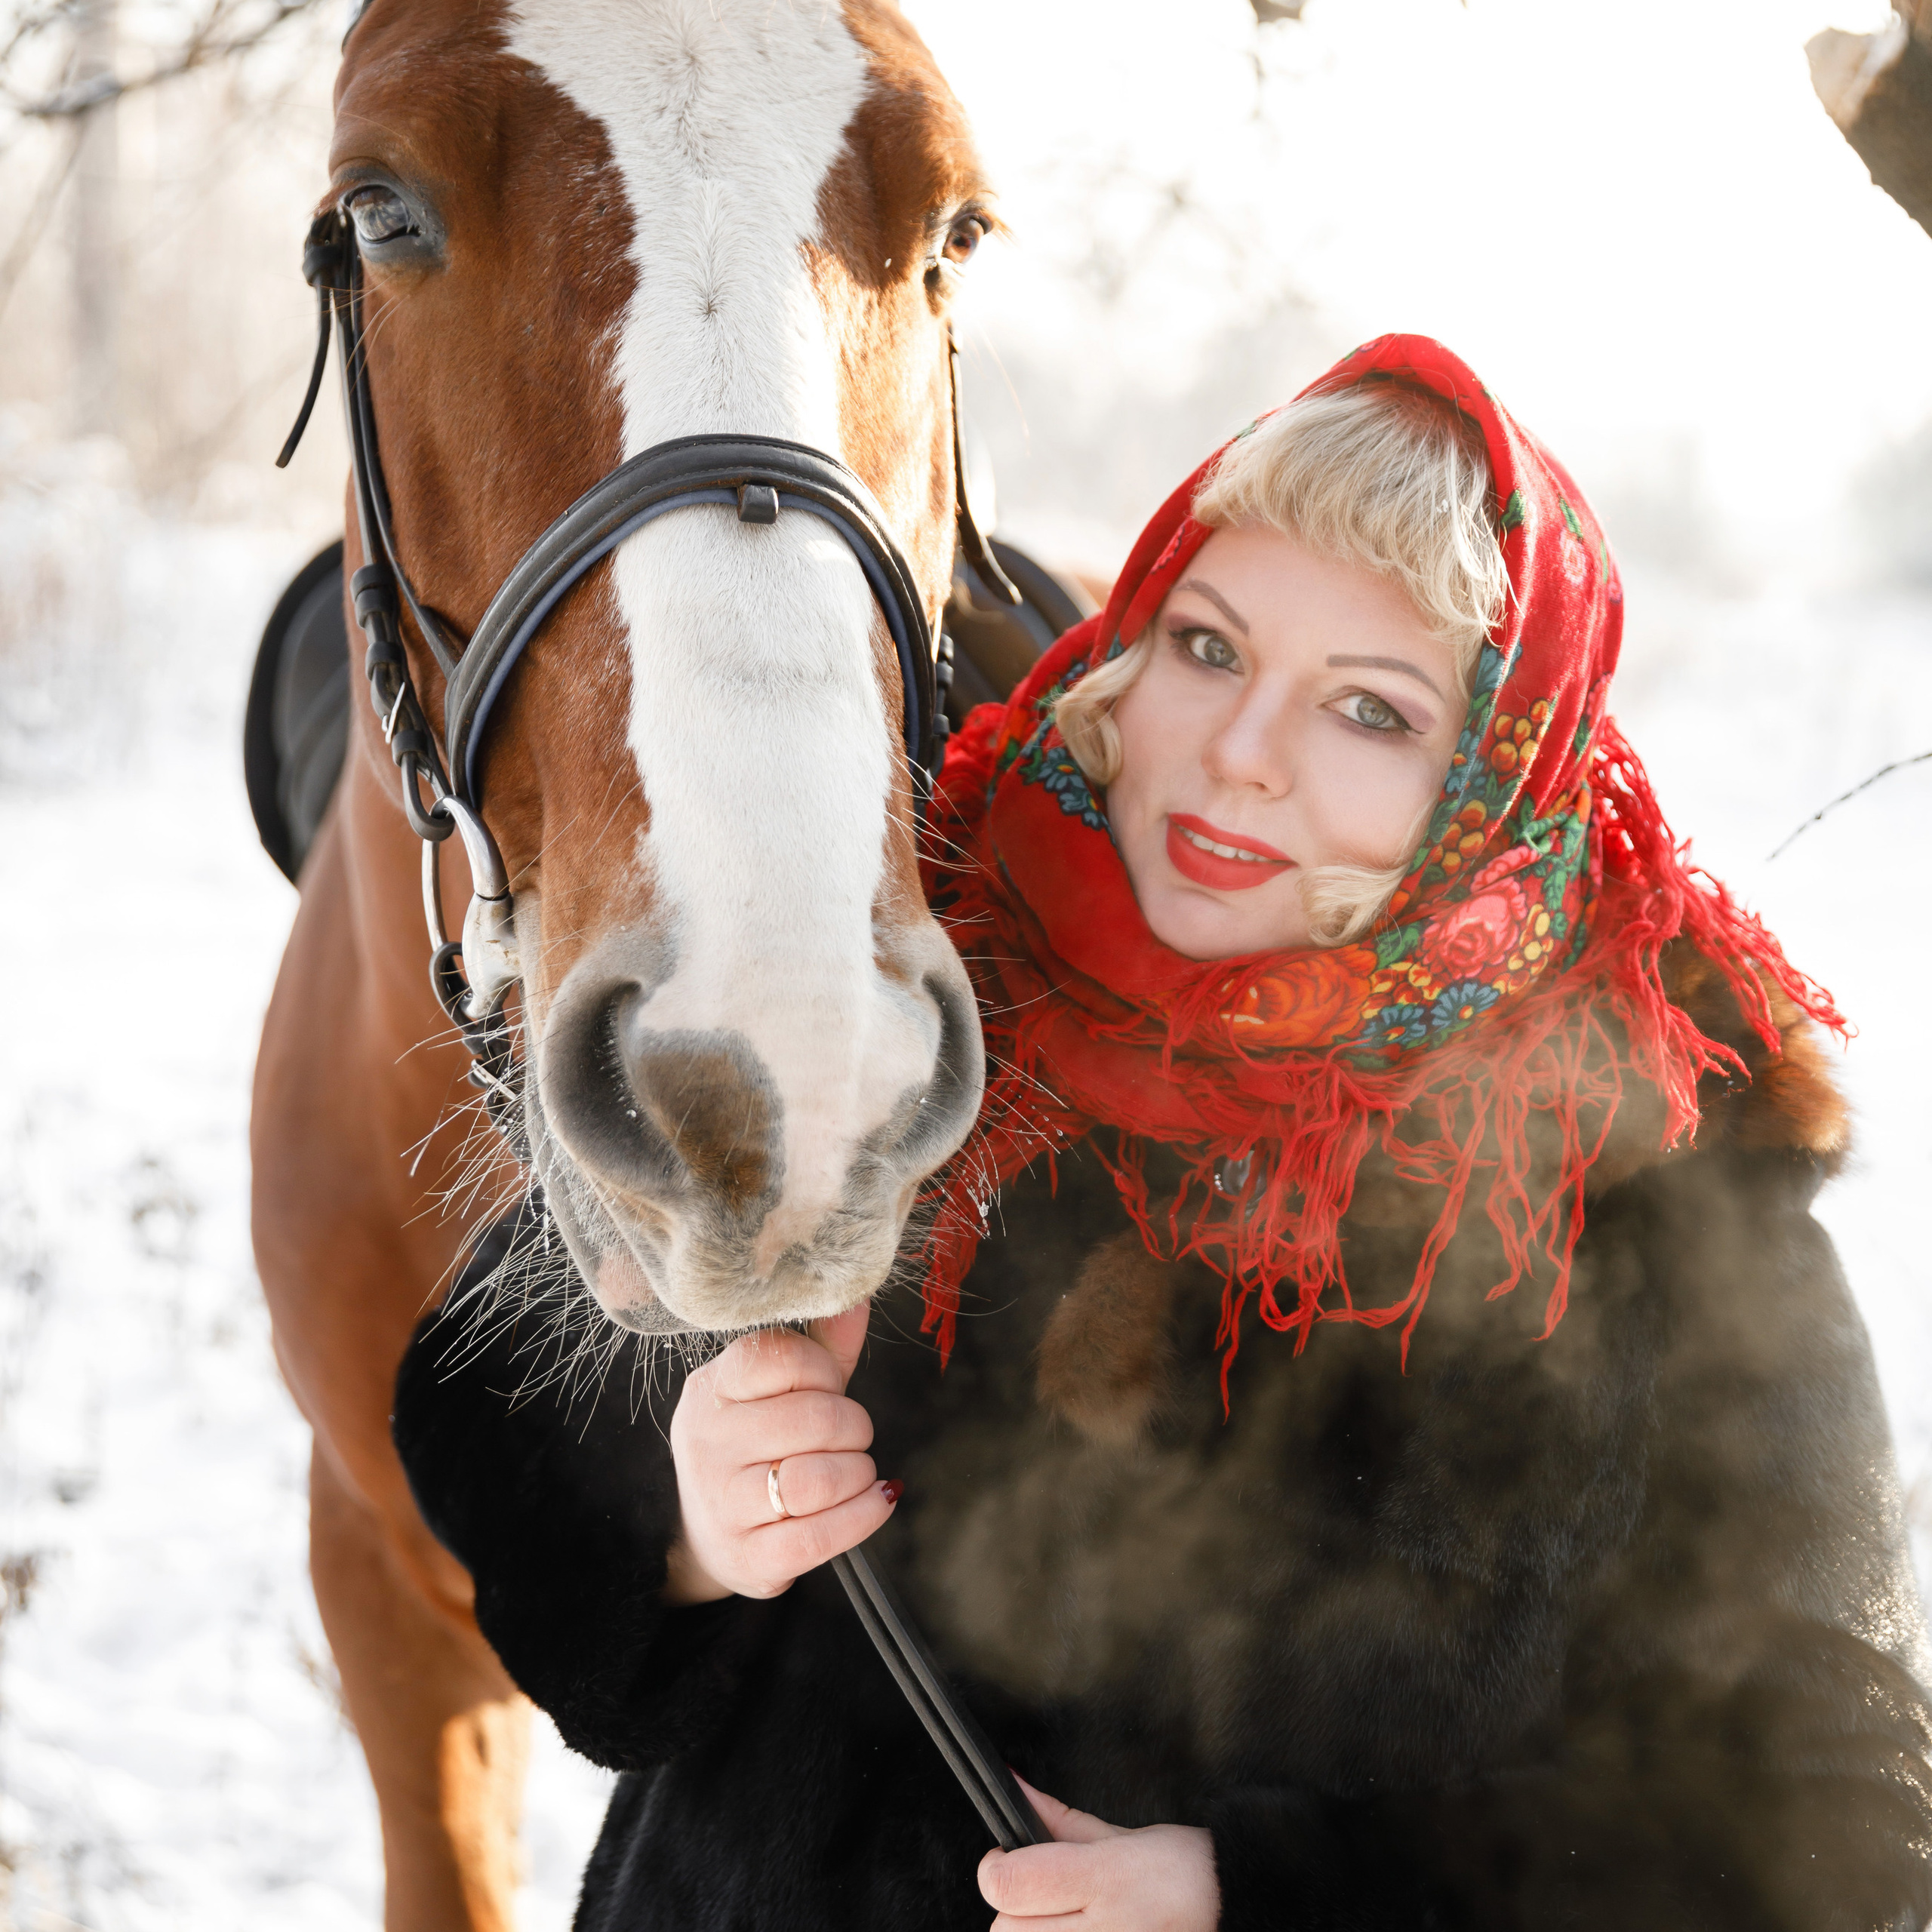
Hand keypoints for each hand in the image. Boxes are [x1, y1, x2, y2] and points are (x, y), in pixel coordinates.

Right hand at [664, 1303, 897, 1603]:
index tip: (829, 1387)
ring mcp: (722, 1504)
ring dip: (859, 1472)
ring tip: (856, 1470)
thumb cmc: (761, 1447)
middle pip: (814, 1419)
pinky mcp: (748, 1557)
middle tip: (852, 1435)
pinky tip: (875, 1500)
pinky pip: (823, 1536)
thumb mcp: (784, 1391)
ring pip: (818, 1479)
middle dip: (854, 1426)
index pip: (781, 1356)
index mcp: (711, 1389)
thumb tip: (859, 1296)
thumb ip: (823, 1345)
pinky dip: (865, 1515)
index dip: (825, 1371)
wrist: (713, 1535)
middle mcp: (707, 1443)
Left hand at [978, 1779, 1219, 1930]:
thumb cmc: (1185, 1874)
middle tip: (1045, 1897)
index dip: (996, 1867)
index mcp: (1106, 1878)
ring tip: (1066, 1921)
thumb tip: (1015, 1788)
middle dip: (1015, 1909)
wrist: (1232, 1915)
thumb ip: (1061, 1821)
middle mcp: (1105, 1931)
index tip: (1007, 1859)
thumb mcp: (1123, 1835)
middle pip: (1006, 1930)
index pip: (1008, 1883)